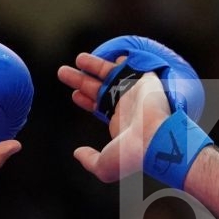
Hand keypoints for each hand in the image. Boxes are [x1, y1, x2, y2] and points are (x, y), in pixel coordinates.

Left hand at [57, 52, 171, 182]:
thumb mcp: (103, 165)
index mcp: (117, 122)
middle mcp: (125, 105)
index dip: (84, 99)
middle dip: (80, 80)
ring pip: (110, 75)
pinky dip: (125, 59)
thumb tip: (77, 153)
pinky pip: (133, 65)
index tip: (73, 94)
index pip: (96, 106)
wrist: (155, 139)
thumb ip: (89, 160)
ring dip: (94, 65)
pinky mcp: (145, 80)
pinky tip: (115, 53)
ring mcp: (134, 92)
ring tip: (79, 59)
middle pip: (97, 88)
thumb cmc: (131, 154)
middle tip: (63, 72)